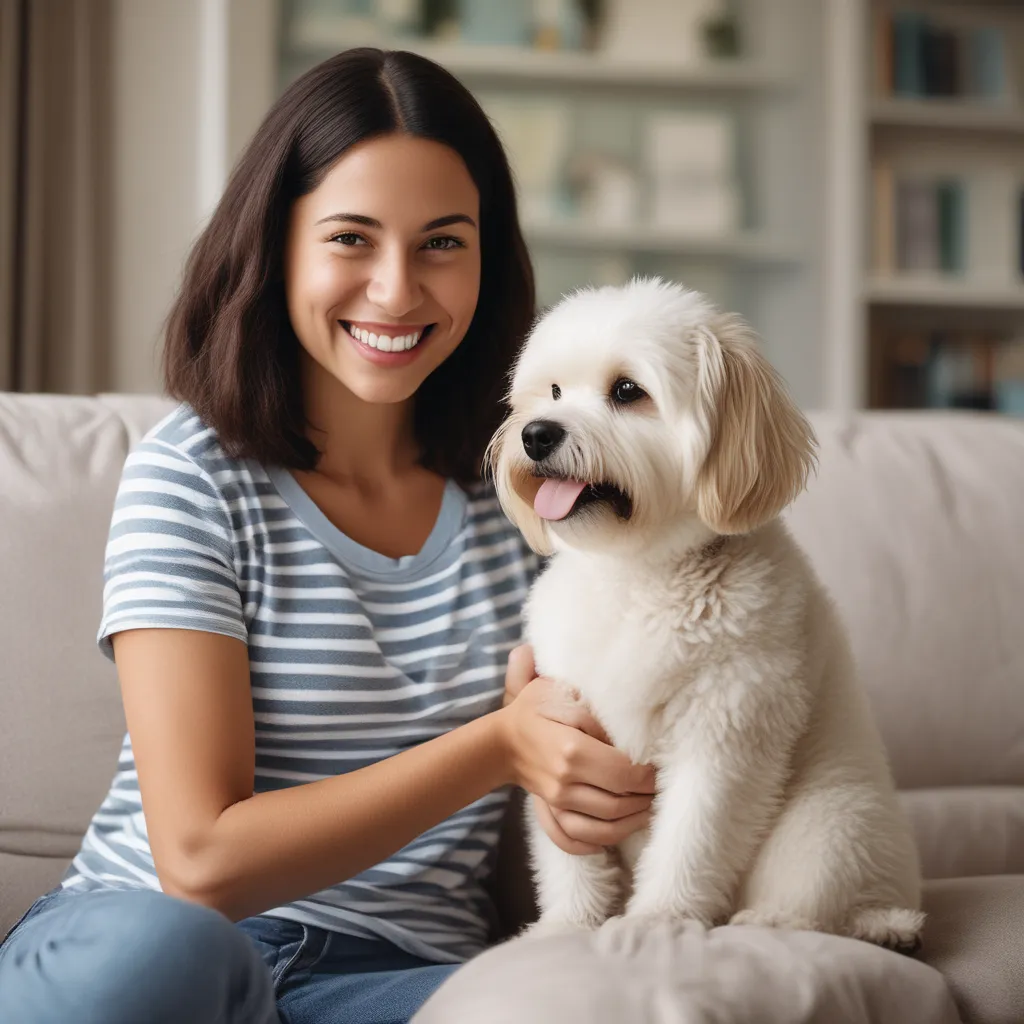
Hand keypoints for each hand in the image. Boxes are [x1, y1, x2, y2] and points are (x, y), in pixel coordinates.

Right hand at [499, 645, 655, 854]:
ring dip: (632, 824)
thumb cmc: (538, 708)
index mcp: (572, 751)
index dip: (650, 775)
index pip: (625, 774)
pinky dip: (597, 845)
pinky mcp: (550, 813)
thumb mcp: (566, 693)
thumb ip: (599, 712)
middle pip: (619, 805)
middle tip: (662, 788)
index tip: (662, 767)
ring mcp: (555, 803)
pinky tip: (617, 832)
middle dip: (647, 799)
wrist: (503, 739)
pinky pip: (574, 841)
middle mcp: (564, 783)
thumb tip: (632, 733)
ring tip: (649, 808)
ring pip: (603, 829)